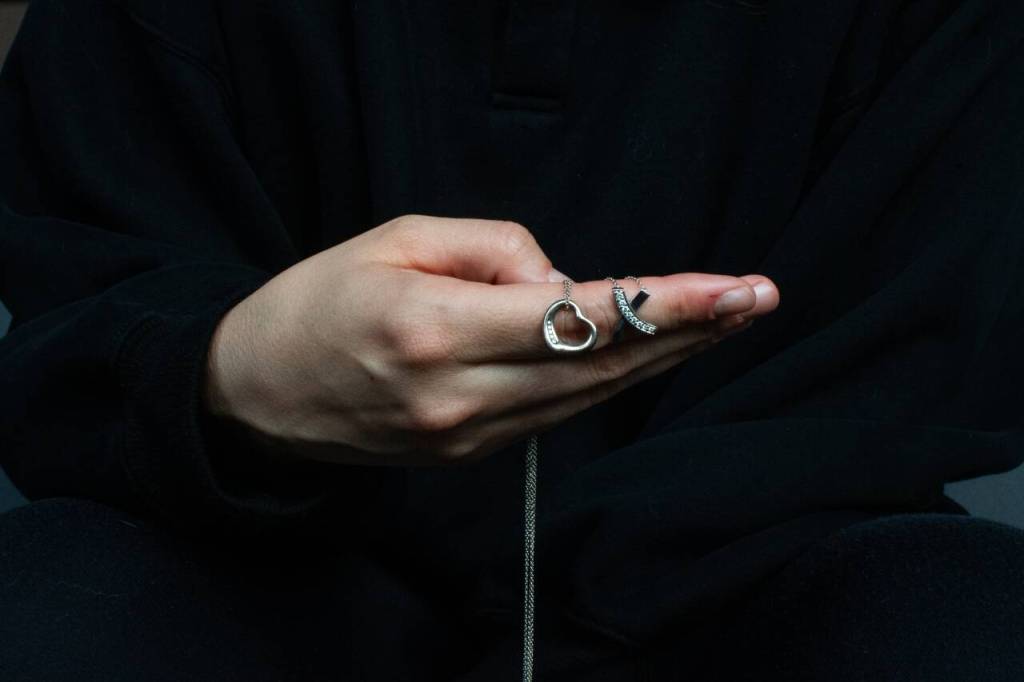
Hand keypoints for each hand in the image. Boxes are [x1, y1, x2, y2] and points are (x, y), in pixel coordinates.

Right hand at [203, 215, 779, 465]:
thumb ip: (492, 250)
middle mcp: (460, 395)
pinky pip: (553, 413)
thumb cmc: (317, 302)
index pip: (578, 316)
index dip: (663, 305)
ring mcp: (466, 437)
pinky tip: (641, 353)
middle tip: (756, 300)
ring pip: (587, 396)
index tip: (733, 291)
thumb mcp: (394, 239)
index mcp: (435, 330)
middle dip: (687, 333)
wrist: (252, 394)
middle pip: (601, 367)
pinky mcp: (465, 455)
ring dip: (657, 359)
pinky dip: (603, 380)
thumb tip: (560, 279)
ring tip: (716, 322)